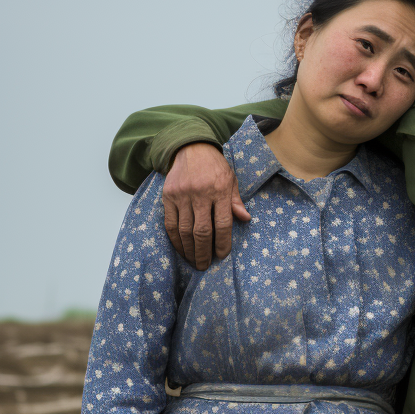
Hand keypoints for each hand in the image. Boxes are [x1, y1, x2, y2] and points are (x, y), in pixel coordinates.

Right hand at [163, 143, 249, 269]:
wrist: (191, 148)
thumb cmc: (215, 167)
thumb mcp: (231, 180)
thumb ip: (236, 201)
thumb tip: (246, 219)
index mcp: (220, 190)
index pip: (223, 223)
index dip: (223, 243)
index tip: (221, 256)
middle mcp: (200, 193)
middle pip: (202, 231)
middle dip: (203, 252)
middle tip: (204, 266)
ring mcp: (182, 195)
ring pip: (184, 230)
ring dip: (189, 249)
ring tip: (193, 261)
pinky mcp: (168, 196)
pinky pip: (170, 223)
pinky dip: (175, 240)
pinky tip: (181, 249)